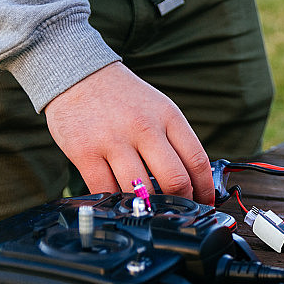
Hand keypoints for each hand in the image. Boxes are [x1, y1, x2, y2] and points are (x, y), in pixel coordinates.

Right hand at [44, 62, 214, 204]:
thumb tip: (194, 180)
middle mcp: (144, 127)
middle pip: (175, 179)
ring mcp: (113, 140)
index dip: (205, 188)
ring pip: (142, 190)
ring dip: (150, 206)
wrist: (78, 74)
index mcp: (168, 116)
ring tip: (151, 209)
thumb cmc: (124, 98)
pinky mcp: (85, 152)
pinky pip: (106, 190)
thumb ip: (176, 140)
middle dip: (181, 201)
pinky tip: (122, 202)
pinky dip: (117, 202)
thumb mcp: (159, 108)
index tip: (205, 201)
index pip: (197, 160)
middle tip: (179, 209)